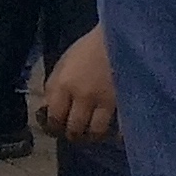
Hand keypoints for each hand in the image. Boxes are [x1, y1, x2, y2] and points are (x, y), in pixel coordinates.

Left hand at [40, 27, 117, 143]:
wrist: (120, 38)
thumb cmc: (89, 48)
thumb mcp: (63, 63)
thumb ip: (55, 86)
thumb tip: (49, 109)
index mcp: (62, 84)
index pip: (54, 117)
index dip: (54, 128)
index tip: (57, 130)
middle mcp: (82, 96)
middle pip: (74, 128)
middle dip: (73, 135)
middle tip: (75, 135)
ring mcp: (106, 101)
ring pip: (96, 132)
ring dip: (93, 137)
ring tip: (93, 136)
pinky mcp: (126, 103)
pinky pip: (121, 128)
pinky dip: (117, 135)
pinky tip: (115, 134)